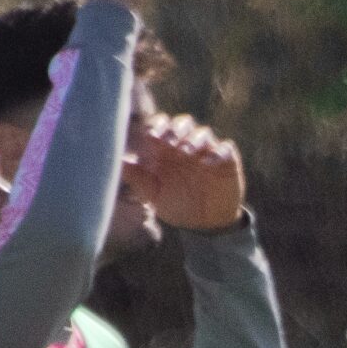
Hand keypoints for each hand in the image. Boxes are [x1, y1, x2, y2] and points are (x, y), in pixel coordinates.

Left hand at [129, 112, 244, 231]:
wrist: (205, 224)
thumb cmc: (176, 206)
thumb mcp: (153, 195)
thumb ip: (137, 177)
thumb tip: (119, 160)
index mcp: (167, 150)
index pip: (162, 126)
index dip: (157, 126)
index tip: (152, 137)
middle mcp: (187, 146)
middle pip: (183, 123)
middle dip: (176, 128)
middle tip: (170, 142)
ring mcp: (207, 152)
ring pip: (203, 133)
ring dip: (195, 138)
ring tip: (188, 152)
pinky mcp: (227, 162)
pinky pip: (226, 148)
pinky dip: (219, 152)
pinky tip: (209, 164)